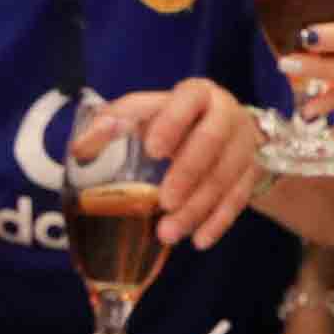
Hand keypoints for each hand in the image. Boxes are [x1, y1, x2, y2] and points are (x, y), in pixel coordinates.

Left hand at [103, 80, 269, 249]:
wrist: (230, 132)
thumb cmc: (176, 121)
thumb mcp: (148, 114)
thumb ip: (115, 123)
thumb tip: (80, 149)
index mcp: (196, 94)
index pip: (187, 100)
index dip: (172, 123)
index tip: (152, 149)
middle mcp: (226, 114)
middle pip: (212, 141)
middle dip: (188, 173)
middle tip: (165, 201)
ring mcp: (244, 144)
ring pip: (225, 176)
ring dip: (197, 208)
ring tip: (168, 234)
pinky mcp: (253, 172)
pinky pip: (239, 199)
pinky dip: (218, 222)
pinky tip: (199, 240)